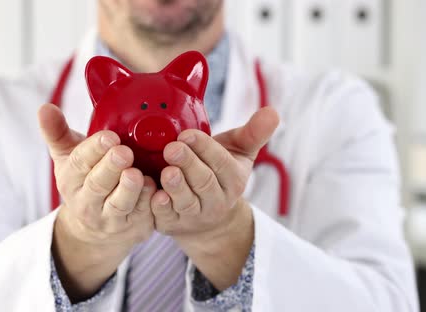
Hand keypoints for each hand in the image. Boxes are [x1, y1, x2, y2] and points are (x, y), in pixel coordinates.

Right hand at [38, 104, 154, 300]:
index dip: (94, 149)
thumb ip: (57, 132)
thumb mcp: (68, 157)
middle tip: (124, 152)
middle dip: (111, 167)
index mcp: (71, 179)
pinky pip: (142, 216)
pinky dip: (150, 203)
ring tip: (137, 173)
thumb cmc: (85, 181)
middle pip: (98, 184)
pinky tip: (157, 189)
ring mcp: (110, 218)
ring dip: (129, 189)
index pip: (79, 162)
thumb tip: (44, 108)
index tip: (109, 136)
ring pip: (119, 204)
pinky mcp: (133, 227)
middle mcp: (87, 201)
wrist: (95, 228)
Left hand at [151, 107, 278, 289]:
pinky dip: (158, 208)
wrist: (208, 219)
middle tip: (172, 148)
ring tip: (166, 171)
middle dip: (188, 164)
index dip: (205, 148)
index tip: (188, 134)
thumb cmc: (219, 174)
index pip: (222, 163)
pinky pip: (164, 218)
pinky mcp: (172, 225)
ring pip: (186, 202)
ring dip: (176, 187)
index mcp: (233, 180)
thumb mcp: (238, 153)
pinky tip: (152, 194)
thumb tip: (273, 112)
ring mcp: (194, 216)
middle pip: (204, 182)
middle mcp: (216, 201)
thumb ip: (254, 133)